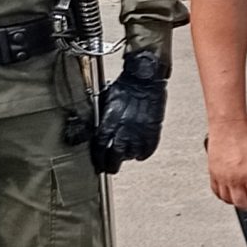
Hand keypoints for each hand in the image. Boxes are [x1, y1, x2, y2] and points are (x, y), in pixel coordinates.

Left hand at [92, 54, 167, 170]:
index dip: (98, 159)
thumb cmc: (124, 86)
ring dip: (126, 157)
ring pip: (130, 155)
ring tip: (124, 155)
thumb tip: (94, 132)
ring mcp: (139, 132)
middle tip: (110, 168)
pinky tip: (138, 152)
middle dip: (111, 165)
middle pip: (115, 157)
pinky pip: (147, 150)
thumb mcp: (105, 102)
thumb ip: (101, 120)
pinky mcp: (152, 131)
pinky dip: (142, 153)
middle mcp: (124, 130)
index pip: (100, 148)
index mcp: (109, 122)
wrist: (144, 79)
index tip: (98, 164)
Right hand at [206, 121, 246, 209]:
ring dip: (239, 203)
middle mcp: (233, 179)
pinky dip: (224, 196)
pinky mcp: (213, 173)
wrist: (228, 126)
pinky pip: (217, 191)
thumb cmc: (245, 136)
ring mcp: (221, 177)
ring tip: (246, 199)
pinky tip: (231, 194)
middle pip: (243, 203)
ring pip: (229, 200)